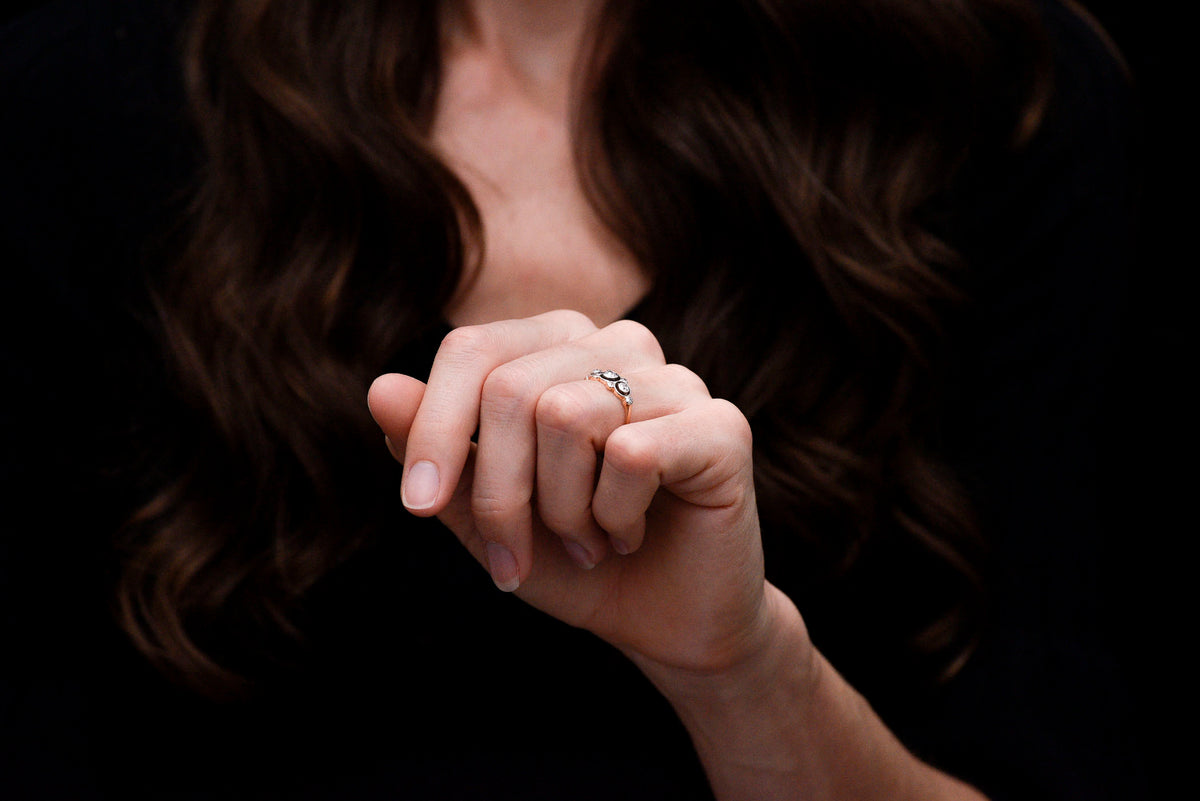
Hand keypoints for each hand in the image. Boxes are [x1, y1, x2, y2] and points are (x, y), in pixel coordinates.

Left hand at [367, 310, 771, 673]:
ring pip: (568, 415)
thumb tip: (381, 388)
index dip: (434, 429)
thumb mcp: (485, 512)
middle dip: (499, 492)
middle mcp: (619, 345)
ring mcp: (676, 380)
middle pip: (511, 388)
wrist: (664, 623)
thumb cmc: (574, 560)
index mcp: (559, 347)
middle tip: (516, 557)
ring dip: (561, 511)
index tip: (418, 506)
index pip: (472, 350)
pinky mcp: (721, 426)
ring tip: (586, 542)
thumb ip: (438, 451)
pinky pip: (631, 454)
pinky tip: (629, 536)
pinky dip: (613, 517)